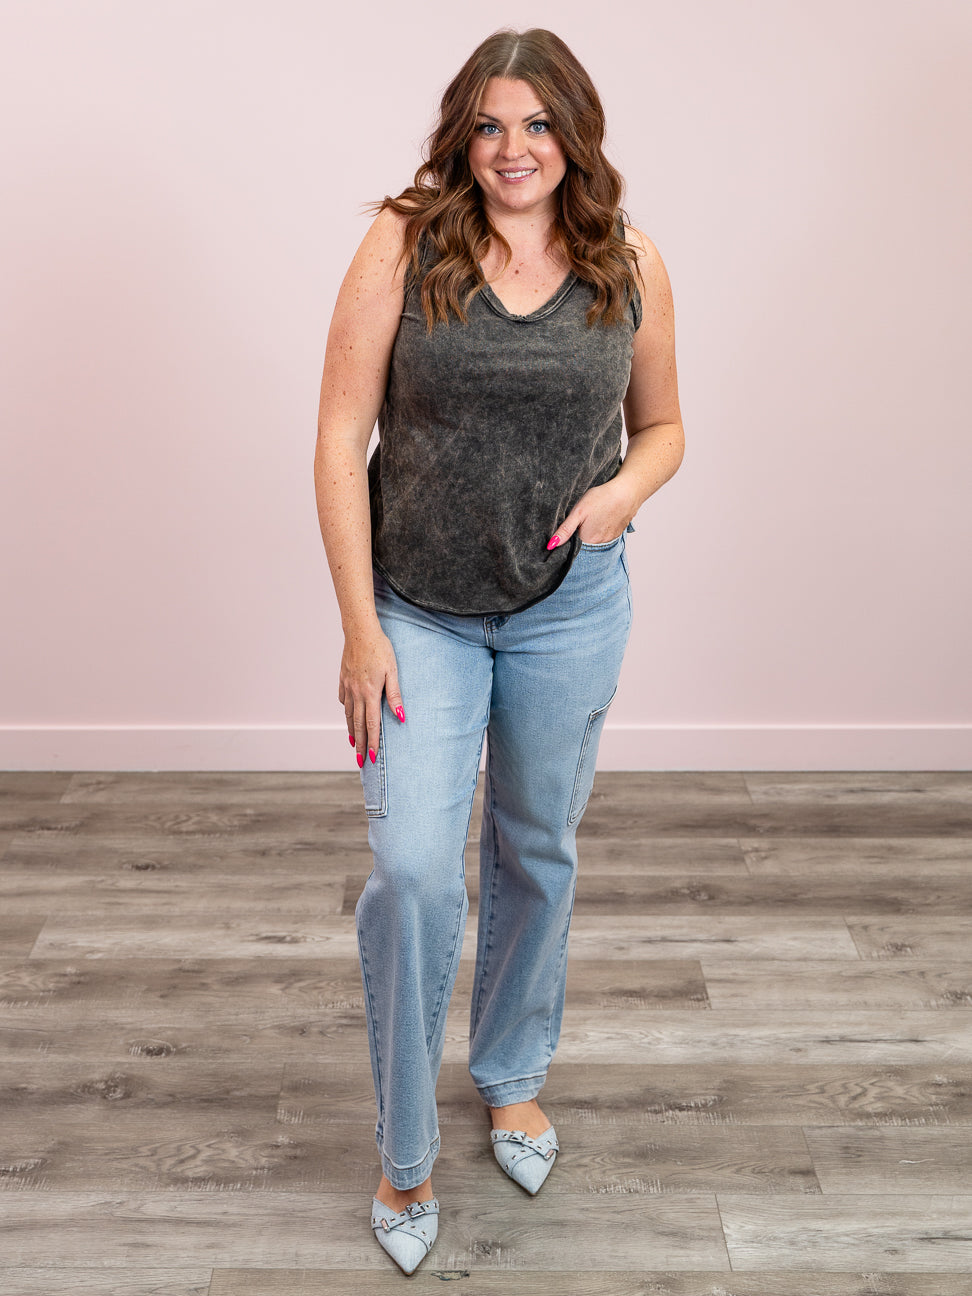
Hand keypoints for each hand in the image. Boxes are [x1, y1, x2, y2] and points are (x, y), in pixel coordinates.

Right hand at [338, 626, 404, 767]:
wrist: (360, 631)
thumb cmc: (380, 649)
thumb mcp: (393, 671)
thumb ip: (395, 696)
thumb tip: (400, 718)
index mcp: (370, 693)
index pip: (371, 724)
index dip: (373, 742)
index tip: (372, 758)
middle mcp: (357, 693)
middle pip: (357, 725)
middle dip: (360, 745)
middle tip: (361, 761)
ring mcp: (348, 686)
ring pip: (349, 714)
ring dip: (351, 731)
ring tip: (354, 744)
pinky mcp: (343, 678)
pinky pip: (343, 700)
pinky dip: (346, 711)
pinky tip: (348, 715)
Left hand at [546, 478, 636, 549]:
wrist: (628, 492)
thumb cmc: (602, 498)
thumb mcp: (578, 512)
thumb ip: (565, 530)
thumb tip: (551, 545)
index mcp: (587, 540)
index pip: (572, 548)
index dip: (567, 540)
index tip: (567, 530)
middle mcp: (599, 544)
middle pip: (583, 545)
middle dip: (578, 538)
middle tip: (580, 521)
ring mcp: (610, 539)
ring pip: (595, 540)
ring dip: (590, 534)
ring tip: (591, 518)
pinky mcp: (617, 533)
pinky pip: (605, 536)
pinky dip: (601, 530)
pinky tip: (600, 519)